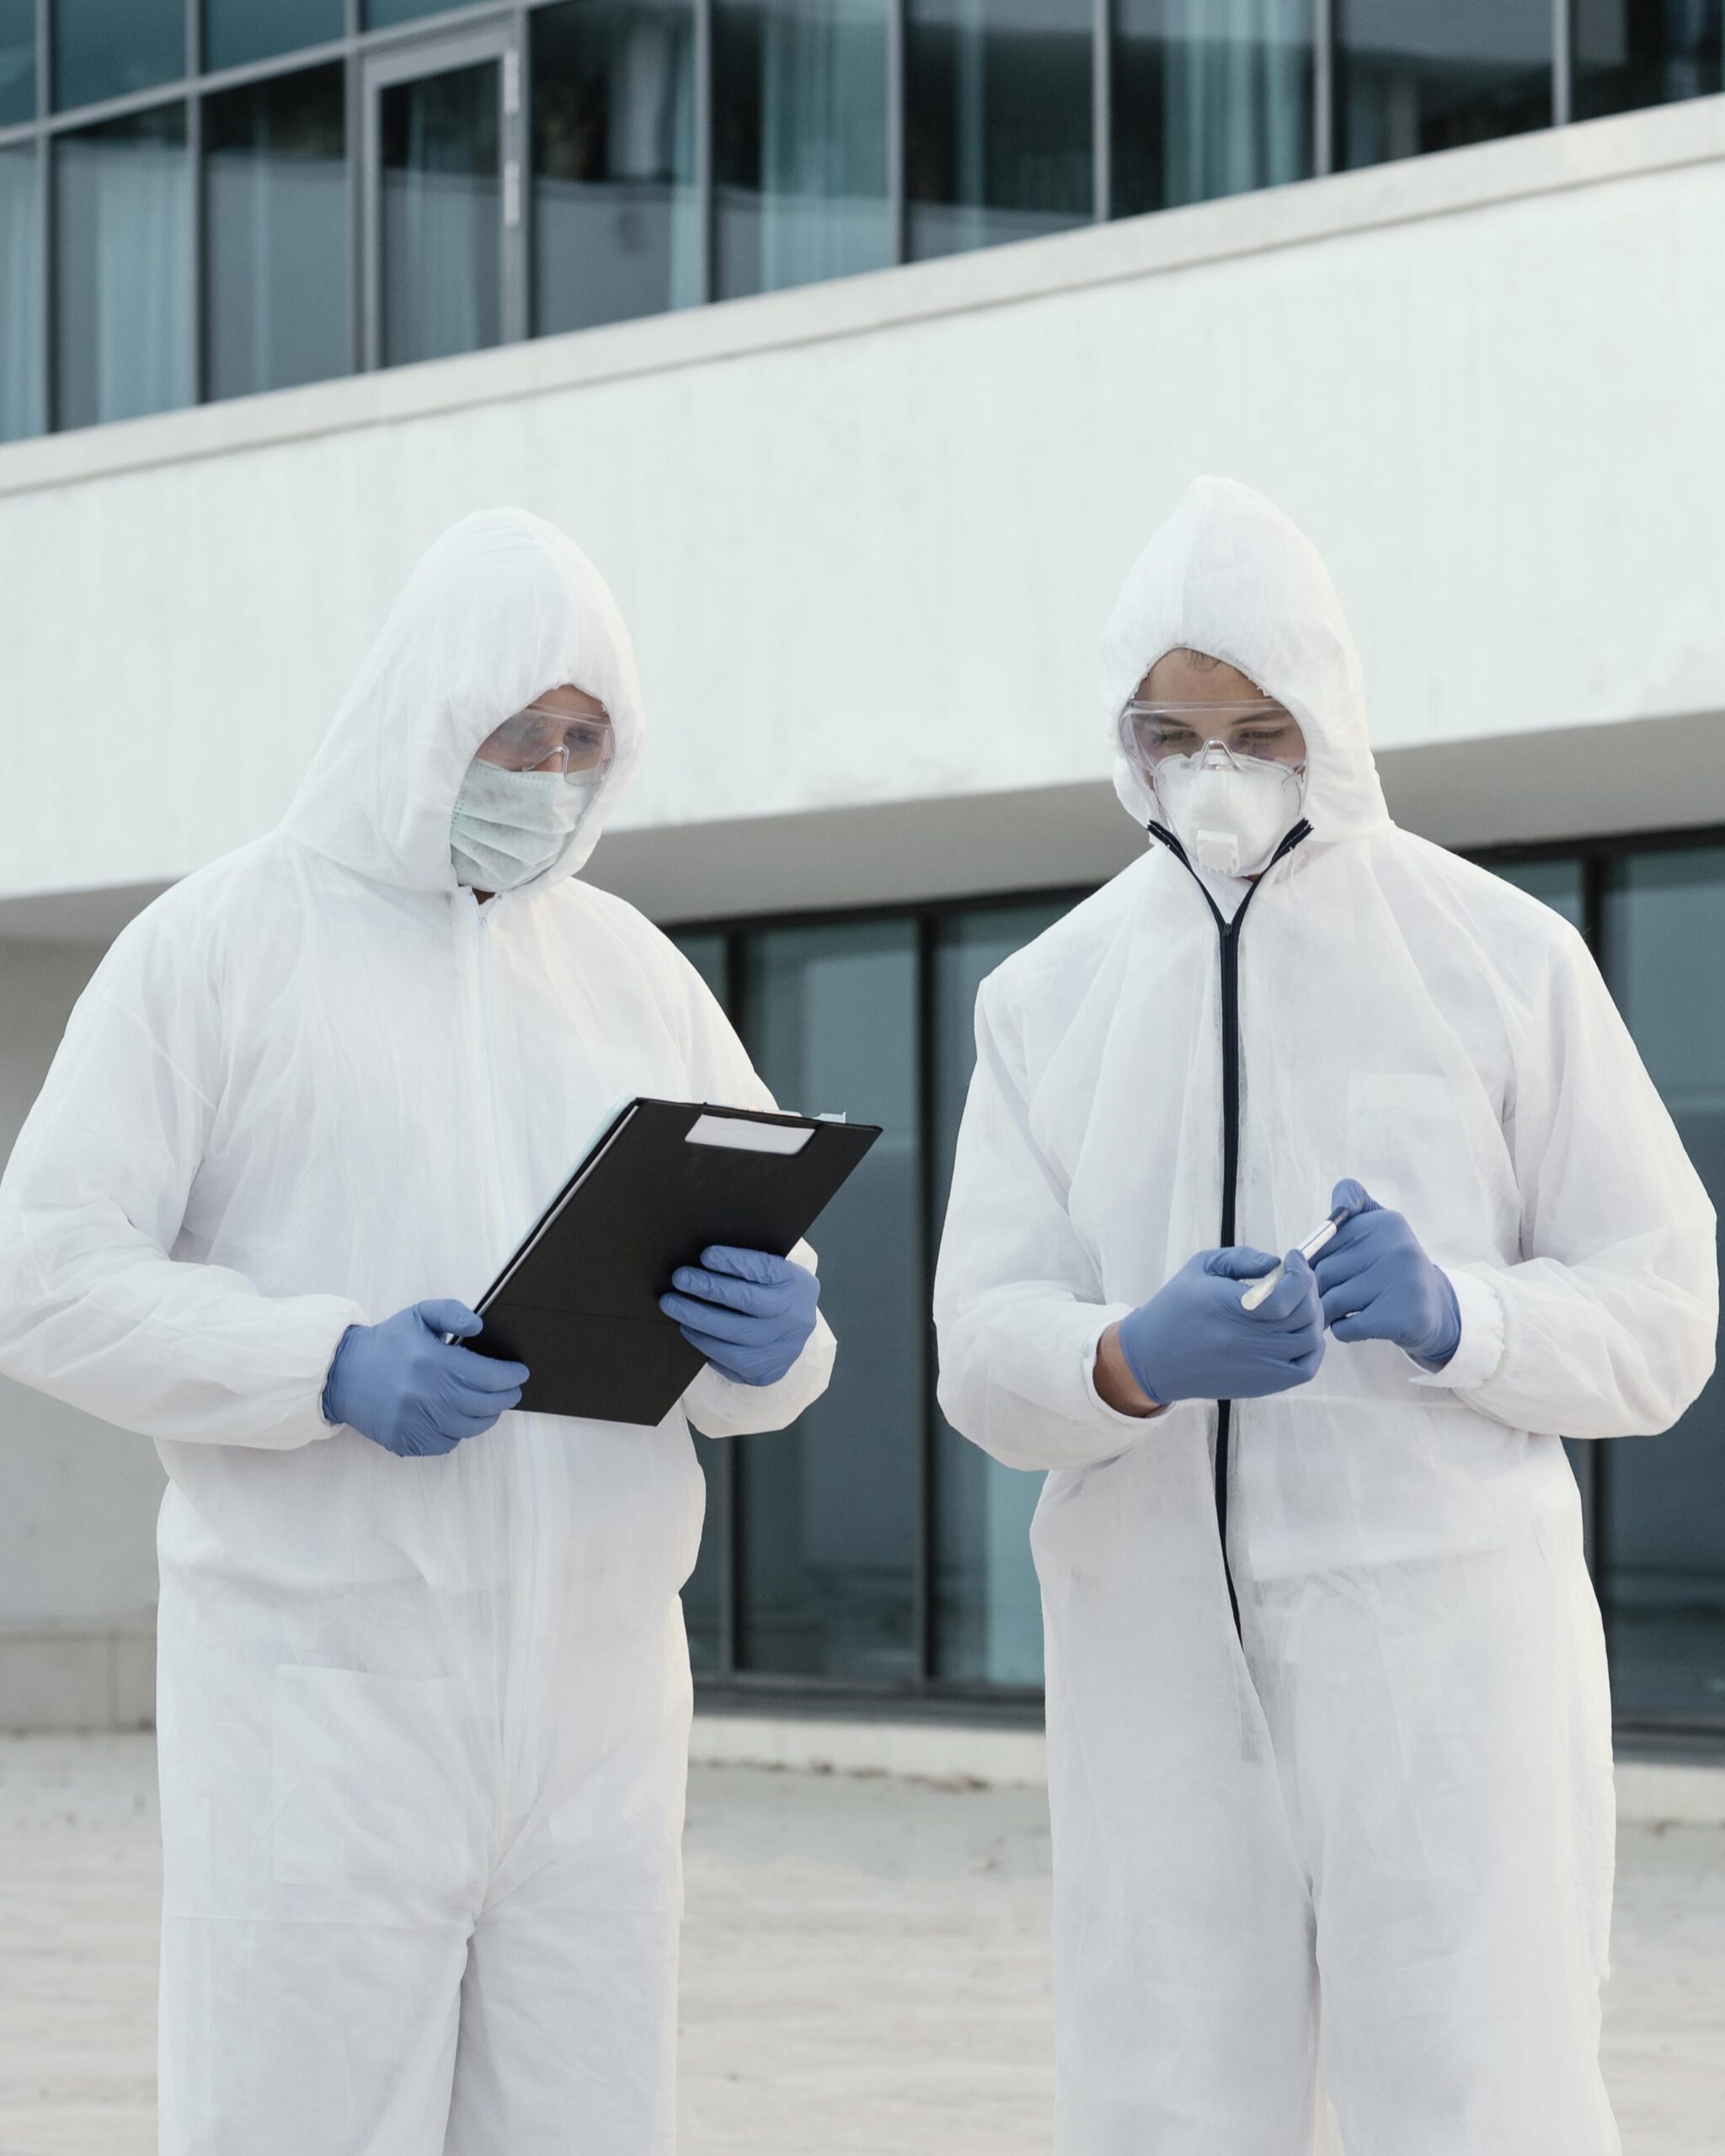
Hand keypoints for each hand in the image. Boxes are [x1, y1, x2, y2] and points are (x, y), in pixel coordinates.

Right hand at [322, 1300, 527, 1457]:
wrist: (342, 1373)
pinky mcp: (406, 1440)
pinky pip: (446, 1443)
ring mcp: (415, 1422)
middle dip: (506, 1397)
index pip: (489, 1376)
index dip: (511, 1376)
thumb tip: (478, 1327)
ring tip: (491, 1405)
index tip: (520, 1373)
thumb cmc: (387, 1342)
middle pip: (484, 1405)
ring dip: (487, 1417)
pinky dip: (458, 1432)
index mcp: (433, 1362)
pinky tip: (459, 1418)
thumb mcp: (419, 1314)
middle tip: (512, 1391)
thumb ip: (452, 1313)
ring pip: (469, 1427)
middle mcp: (426, 1395)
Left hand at [660, 1247, 819, 1386]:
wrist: (791, 1333)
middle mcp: (796, 1316)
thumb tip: (702, 1258)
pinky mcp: (767, 1371)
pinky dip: (705, 1343)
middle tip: (680, 1278)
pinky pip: (731, 1360)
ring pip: (736, 1335)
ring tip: (674, 1305)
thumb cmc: (771, 1294)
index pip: (766, 1269)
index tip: (706, 1255)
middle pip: (749, 1301)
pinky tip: (688, 1329)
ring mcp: (784, 1348)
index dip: (735, 1262)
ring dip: (699, 1319)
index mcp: (798, 1284)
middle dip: (709, 1288)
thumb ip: (746, 1267)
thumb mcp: (771, 1275)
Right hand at [1114, 1246, 1324, 1407]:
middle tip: (1297, 1276)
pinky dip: (1312, 1348)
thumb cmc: (1175, 1308)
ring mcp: (1257, 1367)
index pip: (1286, 1297)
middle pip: (1304, 1317)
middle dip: (1308, 1289)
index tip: (1293, 1256)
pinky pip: (1305, 1369)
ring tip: (1298, 1302)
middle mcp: (1245, 1341)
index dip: (1300, 1273)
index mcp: (1228, 1308)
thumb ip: (1242, 1258)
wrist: (1153, 1359)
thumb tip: (1277, 1263)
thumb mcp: (1200, 1268)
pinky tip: (1299, 1331)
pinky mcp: (1261, 1384)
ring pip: (1310, 1342)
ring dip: (1312, 1317)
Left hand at [1312, 1180, 1460, 1366]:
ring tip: (1343, 1312)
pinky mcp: (1406, 1316)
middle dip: (1318, 1290)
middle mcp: (1398, 1247)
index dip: (1314, 1258)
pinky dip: (1343, 1331)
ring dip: (1328, 1313)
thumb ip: (1353, 1199)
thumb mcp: (1376, 1225)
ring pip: (1332, 1302)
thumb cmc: (1388, 1266)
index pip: (1322, 1238)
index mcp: (1385, 1222)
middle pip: (1324, 1272)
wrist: (1435, 1309)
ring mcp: (1405, 1281)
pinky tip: (1358, 1325)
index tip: (1328, 1266)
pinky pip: (1346, 1328)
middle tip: (1329, 1297)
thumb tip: (1340, 1207)